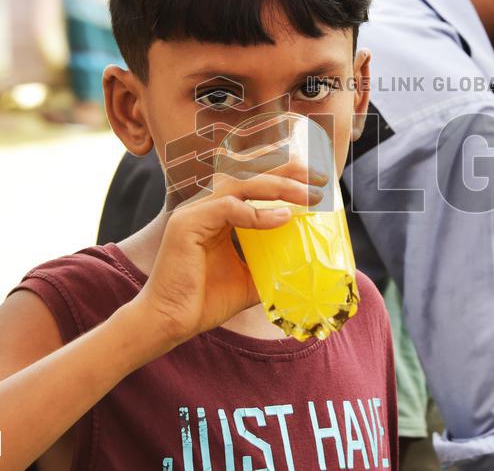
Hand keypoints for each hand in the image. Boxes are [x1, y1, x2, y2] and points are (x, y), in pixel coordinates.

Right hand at [130, 161, 325, 356]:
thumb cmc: (205, 301)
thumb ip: (271, 264)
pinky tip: (281, 218)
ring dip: (278, 186)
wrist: (172, 323)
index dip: (286, 175)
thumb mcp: (249, 278)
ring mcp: (194, 212)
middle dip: (287, 171)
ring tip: (308, 195)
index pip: (255, 182)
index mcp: (219, 213)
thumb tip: (303, 266)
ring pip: (241, 185)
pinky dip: (256, 212)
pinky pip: (227, 208)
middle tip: (321, 177)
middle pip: (250, 174)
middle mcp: (206, 206)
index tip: (319, 180)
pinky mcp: (187, 224)